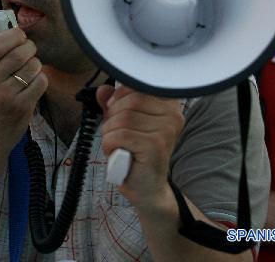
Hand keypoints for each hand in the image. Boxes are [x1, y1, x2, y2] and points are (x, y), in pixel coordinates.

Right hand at [0, 21, 46, 156]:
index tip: (19, 36)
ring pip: (33, 66)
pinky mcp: (22, 107)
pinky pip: (40, 82)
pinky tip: (33, 82)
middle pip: (20, 53)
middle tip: (29, 49)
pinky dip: (41, 79)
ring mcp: (6, 96)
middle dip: (29, 47)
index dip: (14, 35)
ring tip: (30, 67)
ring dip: (36, 63)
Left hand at [96, 84, 183, 207]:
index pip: (136, 86)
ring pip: (122, 119)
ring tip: (118, 146)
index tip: (115, 110)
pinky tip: (118, 154)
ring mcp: (166, 130)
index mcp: (168, 105)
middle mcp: (172, 115)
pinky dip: (110, 145)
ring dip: (110, 133)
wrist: (146, 187)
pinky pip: (120, 135)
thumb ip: (113, 104)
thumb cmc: (135, 153)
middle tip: (115, 134)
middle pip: (129, 101)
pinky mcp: (155, 146)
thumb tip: (102, 91)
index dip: (119, 97)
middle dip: (112, 117)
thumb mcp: (122, 123)